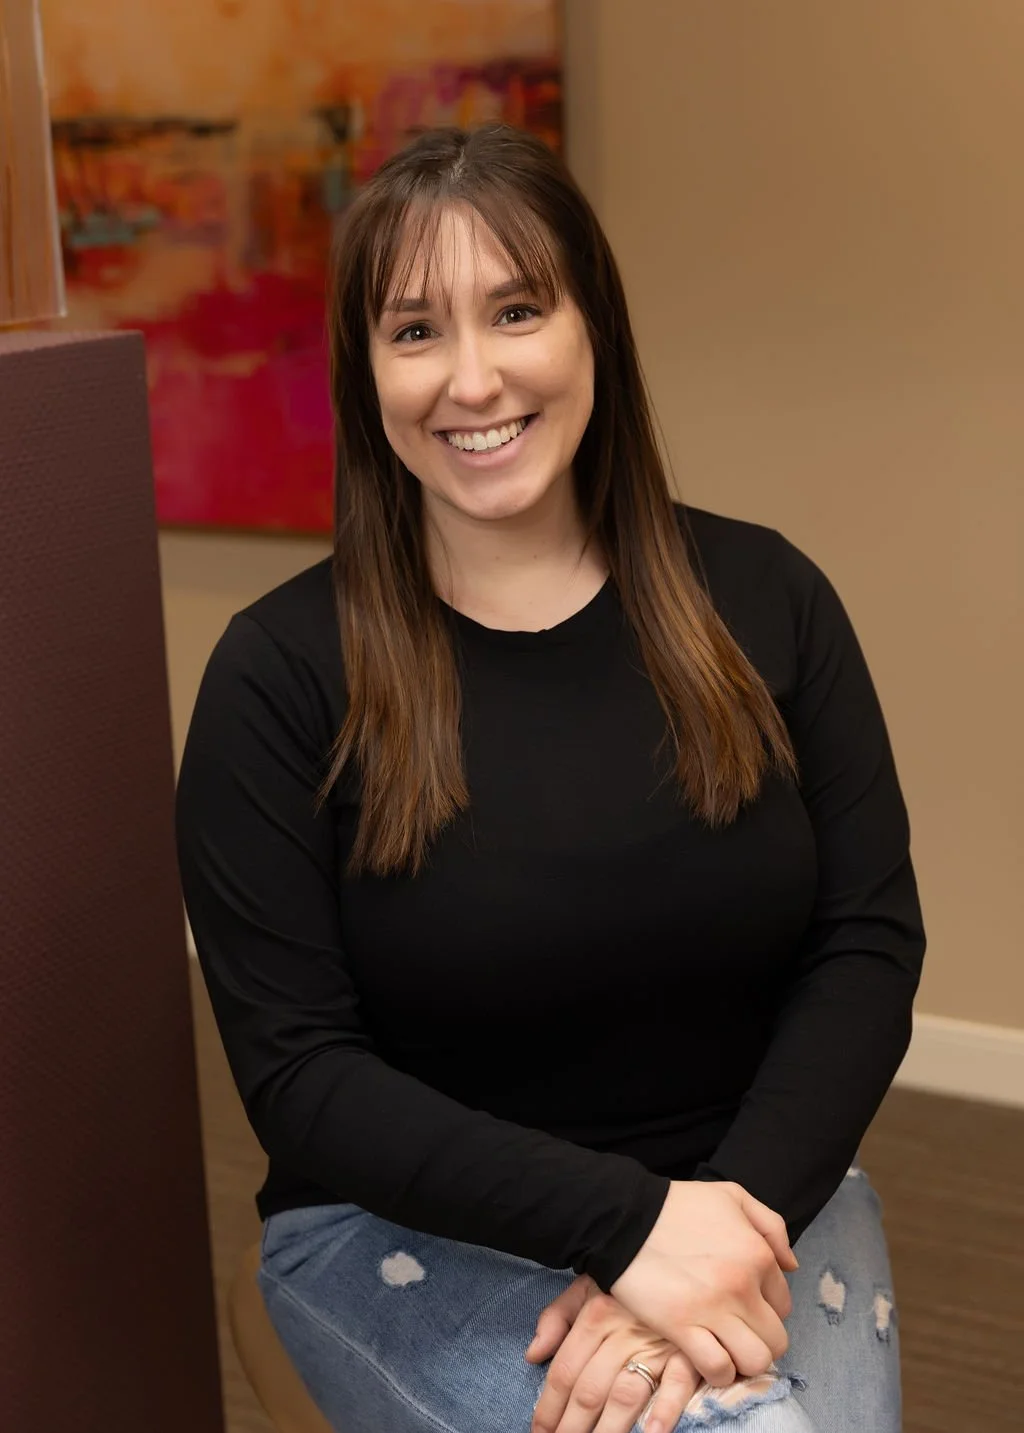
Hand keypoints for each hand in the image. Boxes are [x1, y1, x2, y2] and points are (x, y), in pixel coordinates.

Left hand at [526, 1274, 698, 1432]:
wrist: (688, 1253)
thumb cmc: (633, 1277)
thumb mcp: (590, 1284)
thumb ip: (558, 1316)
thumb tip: (532, 1354)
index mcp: (596, 1314)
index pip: (565, 1370)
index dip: (548, 1407)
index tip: (539, 1432)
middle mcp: (622, 1331)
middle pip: (589, 1389)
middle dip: (570, 1427)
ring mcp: (657, 1343)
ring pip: (625, 1394)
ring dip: (607, 1430)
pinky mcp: (691, 1351)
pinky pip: (678, 1383)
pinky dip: (665, 1410)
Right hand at [610, 1181, 796, 1386]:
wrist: (625, 1217)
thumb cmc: (677, 1205)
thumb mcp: (731, 1196)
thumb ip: (770, 1225)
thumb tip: (792, 1266)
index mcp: (757, 1255)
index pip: (783, 1304)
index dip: (766, 1309)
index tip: (746, 1307)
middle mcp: (743, 1286)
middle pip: (776, 1340)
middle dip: (761, 1341)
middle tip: (740, 1333)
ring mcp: (713, 1310)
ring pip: (755, 1361)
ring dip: (744, 1362)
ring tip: (728, 1350)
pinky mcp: (682, 1328)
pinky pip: (718, 1369)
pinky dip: (719, 1372)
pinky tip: (709, 1358)